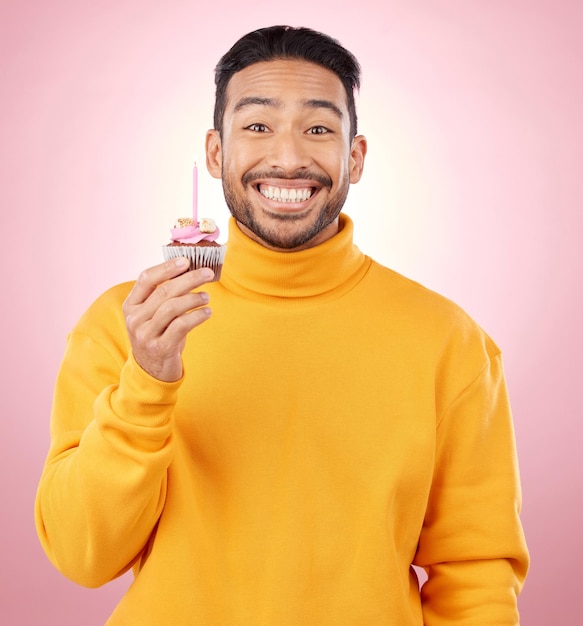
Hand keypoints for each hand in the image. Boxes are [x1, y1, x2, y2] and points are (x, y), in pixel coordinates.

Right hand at [122, 258, 213, 381]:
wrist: (151, 370)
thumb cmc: (158, 335)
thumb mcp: (153, 315)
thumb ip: (164, 295)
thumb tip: (190, 270)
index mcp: (130, 305)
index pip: (146, 278)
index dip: (167, 267)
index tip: (186, 261)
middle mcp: (135, 319)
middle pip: (164, 291)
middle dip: (189, 278)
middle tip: (208, 273)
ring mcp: (146, 334)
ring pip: (173, 307)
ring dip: (194, 298)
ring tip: (207, 297)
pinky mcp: (160, 347)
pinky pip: (182, 325)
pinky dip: (197, 315)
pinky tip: (207, 312)